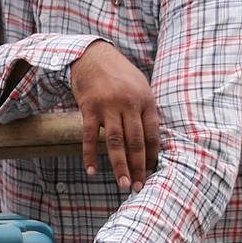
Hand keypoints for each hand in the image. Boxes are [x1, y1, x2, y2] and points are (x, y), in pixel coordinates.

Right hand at [70, 41, 159, 191]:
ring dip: (120, 166)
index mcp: (145, 100)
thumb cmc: (118, 74)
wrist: (92, 55)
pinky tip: (91, 170)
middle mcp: (129, 104)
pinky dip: (90, 155)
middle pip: (136, 142)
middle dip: (139, 167)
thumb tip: (152, 141)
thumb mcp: (139, 87)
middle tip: (139, 187)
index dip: (153, 157)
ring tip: (124, 184)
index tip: (152, 174)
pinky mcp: (89, 108)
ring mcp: (108, 105)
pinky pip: (89, 136)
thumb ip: (145, 111)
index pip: (152, 135)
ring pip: (116, 142)